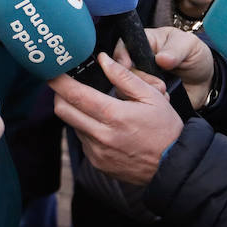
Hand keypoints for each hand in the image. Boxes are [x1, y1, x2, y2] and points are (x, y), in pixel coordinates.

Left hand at [51, 53, 184, 185]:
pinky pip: (83, 140)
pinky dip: (86, 128)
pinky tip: (103, 125)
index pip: (74, 95)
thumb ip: (124, 77)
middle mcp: (100, 136)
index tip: (51, 71)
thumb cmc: (165, 128)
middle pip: (63, 110)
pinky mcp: (97, 163)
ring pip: (73, 125)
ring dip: (76, 112)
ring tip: (93, 105)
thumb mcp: (152, 96)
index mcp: (113, 116)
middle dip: (59, 94)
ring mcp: (97, 152)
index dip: (58, 81)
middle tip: (66, 84)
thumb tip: (103, 60)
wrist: (174, 166)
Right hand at [114, 26, 214, 107]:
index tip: (127, 65)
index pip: (123, 46)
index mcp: (144, 42)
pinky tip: (162, 100)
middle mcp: (137, 62)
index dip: (121, 56)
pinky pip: (134, 102)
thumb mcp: (190, 46)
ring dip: (142, 92)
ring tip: (164, 92)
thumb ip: (176, 50)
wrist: (205, 84)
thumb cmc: (195, 57)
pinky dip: (145, 104)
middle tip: (158, 84)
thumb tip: (161, 58)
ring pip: (124, 87)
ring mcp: (139, 80)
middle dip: (138, 78)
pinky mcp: (142, 97)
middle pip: (120, 70)